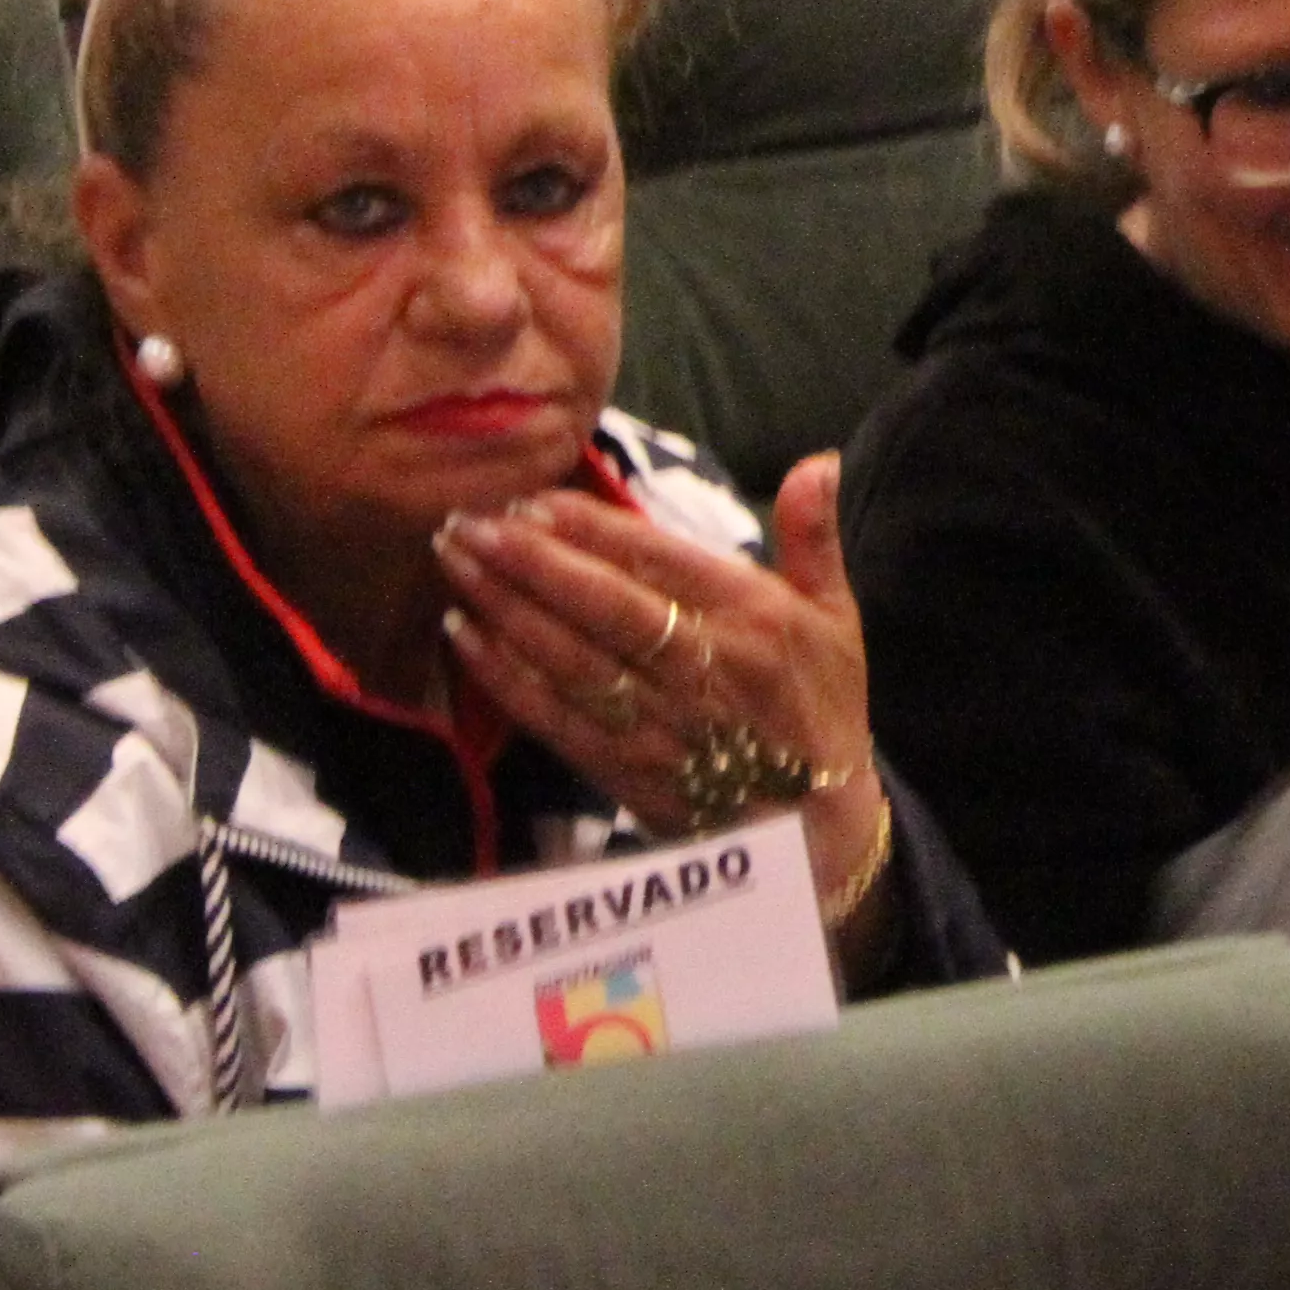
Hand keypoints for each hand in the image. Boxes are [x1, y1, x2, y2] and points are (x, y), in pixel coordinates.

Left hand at [437, 454, 894, 941]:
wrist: (817, 830)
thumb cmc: (820, 708)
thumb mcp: (836, 616)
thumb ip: (813, 536)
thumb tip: (817, 459)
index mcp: (750, 619)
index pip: (659, 560)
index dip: (591, 529)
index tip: (534, 500)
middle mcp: (701, 667)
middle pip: (601, 606)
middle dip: (529, 561)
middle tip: (467, 521)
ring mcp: (657, 724)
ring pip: (569, 659)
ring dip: (505, 609)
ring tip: (453, 562)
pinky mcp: (623, 771)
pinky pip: (554, 719)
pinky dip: (505, 679)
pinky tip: (464, 638)